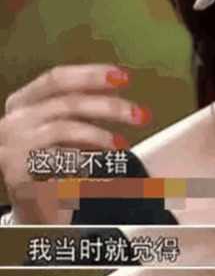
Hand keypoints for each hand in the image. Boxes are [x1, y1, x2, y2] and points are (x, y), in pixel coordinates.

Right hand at [0, 64, 150, 224]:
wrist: (29, 202)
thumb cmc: (48, 156)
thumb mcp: (61, 124)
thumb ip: (84, 106)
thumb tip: (119, 91)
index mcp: (22, 101)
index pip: (57, 79)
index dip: (91, 74)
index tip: (123, 77)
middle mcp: (14, 121)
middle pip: (67, 103)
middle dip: (109, 107)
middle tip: (139, 115)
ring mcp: (14, 147)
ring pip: (65, 129)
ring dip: (101, 136)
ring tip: (122, 145)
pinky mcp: (21, 175)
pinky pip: (61, 163)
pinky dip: (88, 163)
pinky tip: (106, 169)